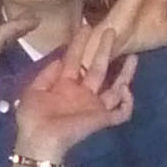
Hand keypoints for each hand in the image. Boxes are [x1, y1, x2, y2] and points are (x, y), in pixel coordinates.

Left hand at [12, 22, 135, 161]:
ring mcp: (94, 106)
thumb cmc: (33, 117)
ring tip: (133, 56)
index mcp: (65, 86)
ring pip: (117, 88)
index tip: (86, 27)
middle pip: (99, 69)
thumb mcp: (34, 90)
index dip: (81, 44)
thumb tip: (60, 59)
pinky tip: (125, 89)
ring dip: (125, 74)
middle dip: (104, 50)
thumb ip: (47, 73)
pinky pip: (122, 112)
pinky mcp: (103, 119)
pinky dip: (127, 102)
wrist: (40, 138)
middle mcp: (82, 94)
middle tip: (110, 31)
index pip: (76, 60)